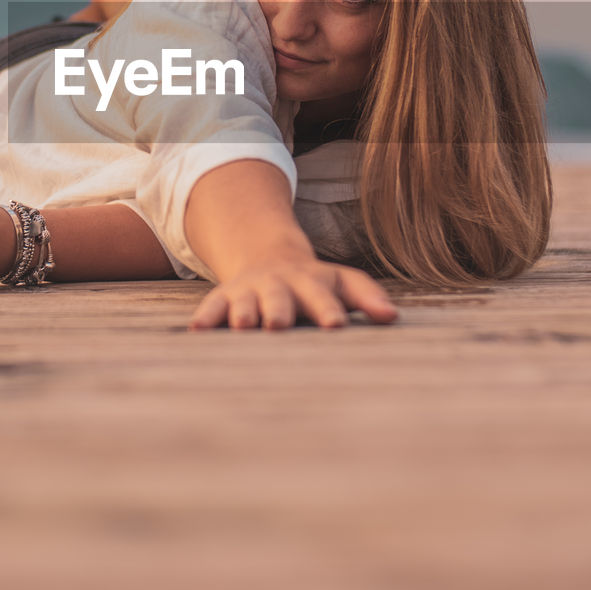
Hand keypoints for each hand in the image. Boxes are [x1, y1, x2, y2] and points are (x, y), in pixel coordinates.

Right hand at [189, 255, 397, 330]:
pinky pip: (213, 306)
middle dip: (279, 309)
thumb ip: (367, 297)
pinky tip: (198, 331)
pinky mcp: (226, 297)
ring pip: (246, 301)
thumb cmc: (315, 283)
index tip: (336, 326)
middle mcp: (280, 284)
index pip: (323, 295)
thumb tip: (392, 317)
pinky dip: (207, 317)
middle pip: (280, 297)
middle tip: (279, 325)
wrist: (269, 259)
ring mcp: (251, 290)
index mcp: (312, 282)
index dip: (328, 309)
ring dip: (244, 313)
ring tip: (243, 326)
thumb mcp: (342, 282)